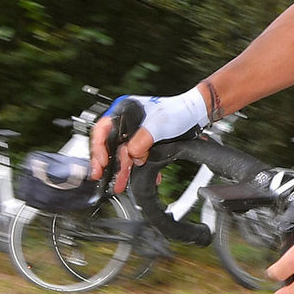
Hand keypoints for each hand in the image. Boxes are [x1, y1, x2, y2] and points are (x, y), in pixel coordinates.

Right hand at [88, 89, 208, 191]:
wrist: (194, 115)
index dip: (99, 147)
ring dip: (122, 169)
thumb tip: (132, 155)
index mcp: (125, 110)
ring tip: (120, 184)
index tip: (102, 163)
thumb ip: (142, 140)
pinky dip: (135, 167)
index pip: (102, 129)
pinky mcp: (143, 141)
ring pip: (122, 153)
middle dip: (108, 163)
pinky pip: (134, 157)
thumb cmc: (177, 111)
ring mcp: (134, 132)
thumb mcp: (158, 125)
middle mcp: (127, 121)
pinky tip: (136, 176)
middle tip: (103, 177)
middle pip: (109, 144)